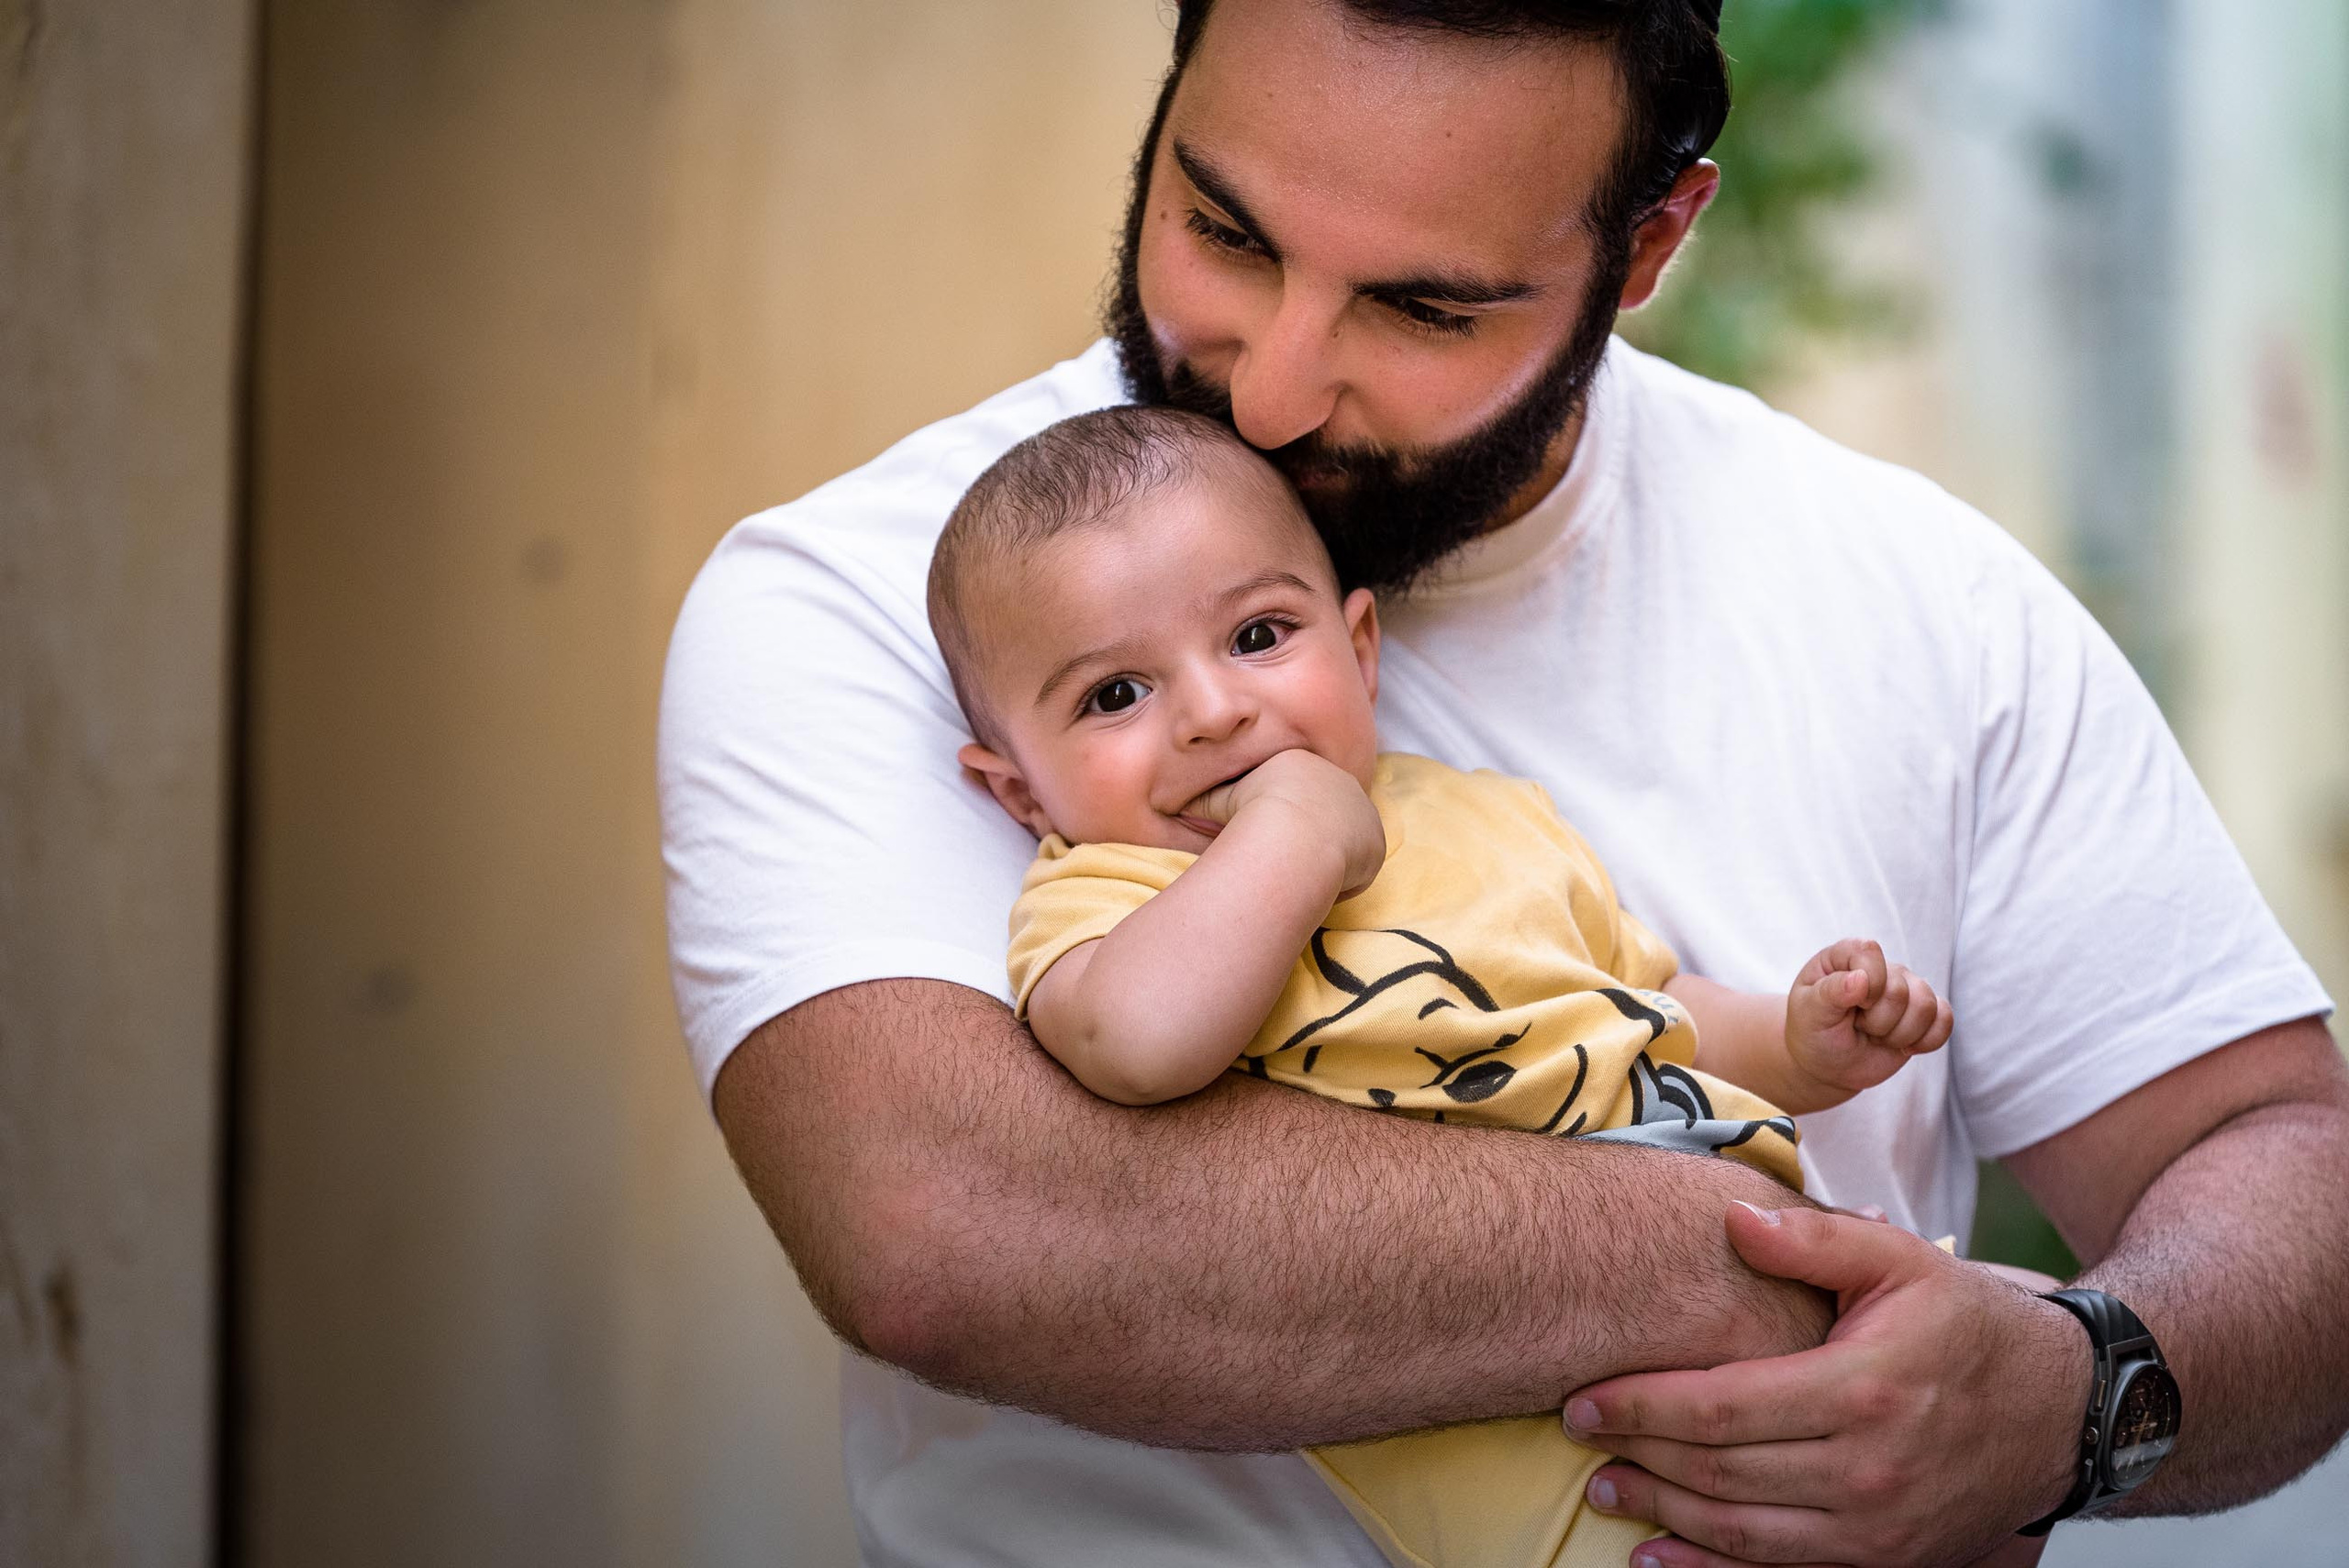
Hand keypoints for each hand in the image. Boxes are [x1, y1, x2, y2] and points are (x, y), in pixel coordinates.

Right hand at [1191, 749, 1385, 899]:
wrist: (1289, 831)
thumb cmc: (1251, 814)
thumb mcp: (1222, 801)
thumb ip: (1208, 801)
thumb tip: (1177, 805)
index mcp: (1306, 766)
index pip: (1302, 793)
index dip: (1288, 820)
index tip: (1275, 840)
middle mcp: (1341, 782)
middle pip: (1329, 814)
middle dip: (1312, 837)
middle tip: (1289, 861)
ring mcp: (1363, 810)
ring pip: (1347, 839)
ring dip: (1330, 858)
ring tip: (1304, 876)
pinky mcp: (1376, 840)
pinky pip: (1360, 865)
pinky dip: (1343, 879)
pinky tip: (1322, 884)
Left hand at [1563, 1203, 2088, 1567]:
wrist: (2063, 1411)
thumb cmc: (1970, 1326)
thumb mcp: (1902, 1259)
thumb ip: (1813, 1239)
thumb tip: (1731, 1219)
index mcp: (1861, 1388)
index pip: (1721, 1407)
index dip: (1641, 1407)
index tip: (1583, 1399)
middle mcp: (1866, 1468)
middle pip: (1719, 1473)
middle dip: (1636, 1458)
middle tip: (1576, 1437)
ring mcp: (1877, 1525)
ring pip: (1741, 1532)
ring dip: (1661, 1515)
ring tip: (1604, 1490)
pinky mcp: (1886, 1560)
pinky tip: (1657, 1558)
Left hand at [1783, 939, 1951, 1104]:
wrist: (1828, 1064)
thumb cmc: (1814, 1032)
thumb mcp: (1810, 1013)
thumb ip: (1831, 992)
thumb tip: (1861, 978)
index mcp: (1846, 956)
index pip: (1869, 952)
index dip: (1865, 985)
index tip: (1850, 1006)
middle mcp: (1881, 967)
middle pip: (1900, 990)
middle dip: (1876, 1022)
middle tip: (1857, 1027)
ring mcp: (1906, 989)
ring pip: (1926, 1006)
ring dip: (1899, 1035)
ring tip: (1876, 1036)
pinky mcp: (1924, 1013)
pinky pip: (1945, 1021)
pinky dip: (1926, 1041)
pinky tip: (1903, 1047)